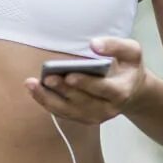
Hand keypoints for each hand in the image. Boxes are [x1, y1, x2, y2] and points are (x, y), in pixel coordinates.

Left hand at [24, 38, 147, 124]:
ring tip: (31, 84)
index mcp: (121, 91)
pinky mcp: (83, 118)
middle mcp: (108, 108)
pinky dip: (48, 103)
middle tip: (47, 78)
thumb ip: (115, 46)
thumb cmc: (127, 66)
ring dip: (49, 99)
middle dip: (63, 90)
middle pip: (83, 102)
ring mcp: (95, 116)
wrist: (131, 90)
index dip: (86, 83)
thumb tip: (94, 44)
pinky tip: (34, 91)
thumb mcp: (131, 51)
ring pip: (69, 111)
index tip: (69, 75)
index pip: (103, 89)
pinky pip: (63, 113)